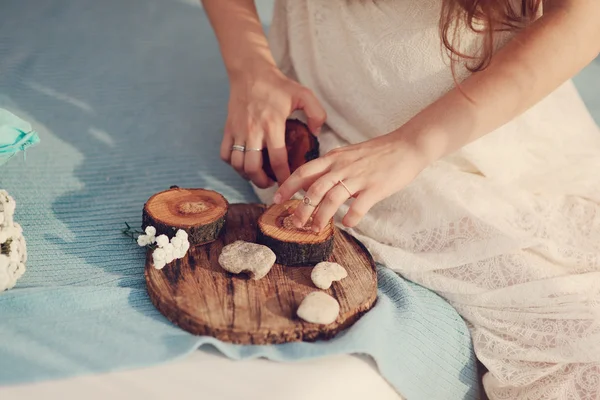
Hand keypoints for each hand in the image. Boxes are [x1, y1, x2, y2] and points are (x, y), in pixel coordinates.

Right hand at [221, 66, 326, 187]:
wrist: (250, 71)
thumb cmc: (277, 85)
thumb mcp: (304, 94)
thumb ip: (317, 113)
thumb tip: (316, 133)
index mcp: (272, 124)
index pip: (278, 159)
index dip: (284, 176)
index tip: (289, 182)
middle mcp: (253, 130)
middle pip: (253, 168)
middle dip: (263, 182)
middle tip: (272, 184)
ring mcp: (238, 131)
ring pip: (237, 164)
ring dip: (248, 175)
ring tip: (259, 176)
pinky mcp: (228, 129)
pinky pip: (224, 154)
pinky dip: (232, 164)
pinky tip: (243, 163)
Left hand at [273, 131, 430, 230]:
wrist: (407, 145)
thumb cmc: (378, 152)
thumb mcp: (348, 154)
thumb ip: (331, 166)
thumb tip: (312, 181)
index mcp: (334, 158)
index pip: (304, 171)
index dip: (288, 186)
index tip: (275, 199)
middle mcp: (342, 167)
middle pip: (314, 188)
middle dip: (301, 207)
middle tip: (294, 222)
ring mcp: (359, 177)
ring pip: (333, 198)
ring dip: (321, 216)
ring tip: (316, 229)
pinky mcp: (376, 187)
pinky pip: (360, 205)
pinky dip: (352, 217)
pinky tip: (348, 225)